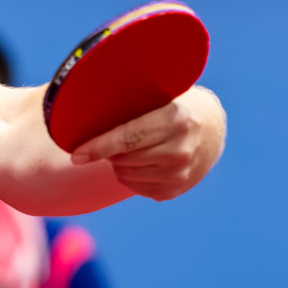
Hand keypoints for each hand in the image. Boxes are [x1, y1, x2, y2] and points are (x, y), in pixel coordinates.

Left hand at [70, 85, 225, 200]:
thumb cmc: (171, 106)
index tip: (76, 155)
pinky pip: (135, 188)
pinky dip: (129, 175)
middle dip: (110, 152)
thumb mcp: (158, 96)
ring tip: (131, 148)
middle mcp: (181, 149)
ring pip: (126, 175)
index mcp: (176, 120)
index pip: (129, 138)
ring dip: (119, 163)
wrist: (211, 129)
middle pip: (124, 159)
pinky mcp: (175, 190)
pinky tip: (142, 161)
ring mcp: (181, 174)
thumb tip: (83, 114)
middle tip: (115, 139)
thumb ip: (129, 104)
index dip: (99, 147)